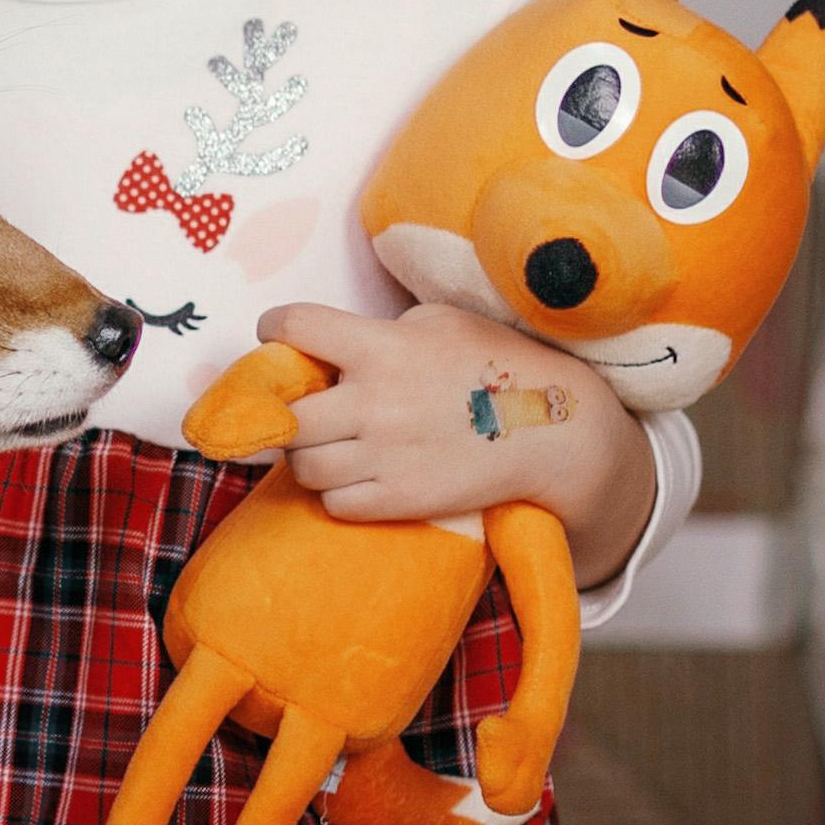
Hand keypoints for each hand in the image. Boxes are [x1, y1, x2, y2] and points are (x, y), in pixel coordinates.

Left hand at [256, 302, 655, 586]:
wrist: (550, 432)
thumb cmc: (493, 365)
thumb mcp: (440, 322)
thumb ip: (379, 329)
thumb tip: (324, 346)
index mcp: (382, 346)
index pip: (293, 327)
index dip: (274, 330)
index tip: (279, 338)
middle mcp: (374, 401)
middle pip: (284, 413)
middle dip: (286, 409)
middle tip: (303, 407)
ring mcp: (384, 455)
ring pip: (302, 464)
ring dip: (310, 453)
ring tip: (334, 443)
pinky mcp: (398, 500)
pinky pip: (333, 502)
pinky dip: (338, 491)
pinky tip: (360, 473)